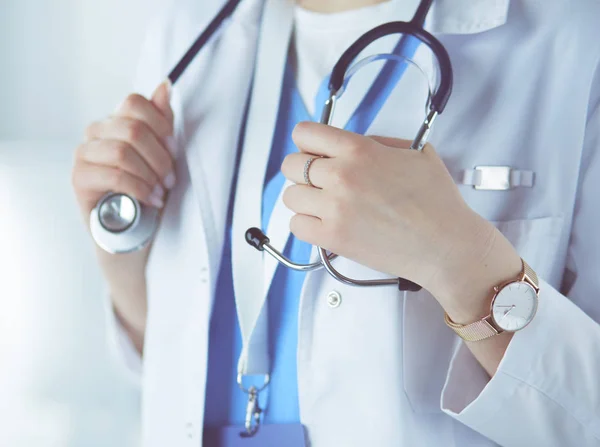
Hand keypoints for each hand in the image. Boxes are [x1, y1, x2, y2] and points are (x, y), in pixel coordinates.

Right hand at [72, 81, 175, 225]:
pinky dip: (139, 189)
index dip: (161, 125)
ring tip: (160, 192)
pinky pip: (114, 175)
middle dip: (159, 157)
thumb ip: (162, 121)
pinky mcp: (79, 177)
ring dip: (149, 175)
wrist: (132, 229)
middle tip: (170, 180)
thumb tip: (165, 85)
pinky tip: (150, 199)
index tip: (175, 151)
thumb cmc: (147, 188)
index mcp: (116, 120)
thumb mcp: (161, 154)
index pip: (135, 103)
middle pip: (132, 128)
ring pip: (122, 151)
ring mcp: (84, 153)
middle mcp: (96, 131)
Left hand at [281, 122, 499, 300]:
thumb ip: (376, 143)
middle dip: (303, 171)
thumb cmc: (436, 203)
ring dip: (304, 199)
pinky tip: (324, 223)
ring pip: (290, 196)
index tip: (312, 150)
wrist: (446, 244)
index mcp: (359, 150)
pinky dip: (306, 224)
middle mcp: (342, 176)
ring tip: (324, 204)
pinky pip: (296, 226)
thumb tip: (349, 144)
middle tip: (319, 180)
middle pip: (291, 165)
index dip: (307, 141)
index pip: (305, 134)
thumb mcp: (414, 152)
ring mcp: (335, 208)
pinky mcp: (333, 237)